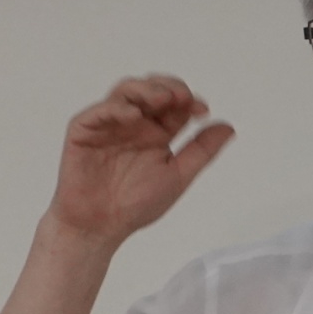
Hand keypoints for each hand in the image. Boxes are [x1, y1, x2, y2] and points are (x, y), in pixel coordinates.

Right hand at [48, 76, 234, 240]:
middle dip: (169, 87)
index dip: (190, 100)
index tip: (202, 110)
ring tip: (162, 99)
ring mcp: (109, 124)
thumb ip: (201, 151)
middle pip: (152, 90)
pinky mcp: (84, 130)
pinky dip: (117, 108)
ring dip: (146, 90)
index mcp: (157, 132)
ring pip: (126, 91)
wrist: (99, 226)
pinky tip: (134, 116)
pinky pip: (99, 111)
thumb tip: (228, 127)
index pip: (176, 105)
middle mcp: (134, 123)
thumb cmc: (135, 205)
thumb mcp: (178, 176)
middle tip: (182, 97)